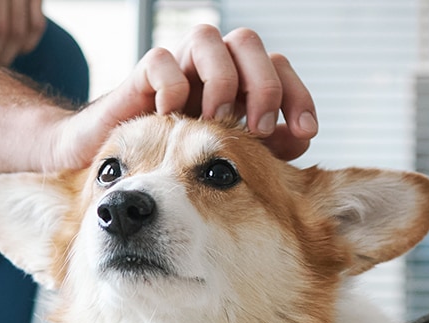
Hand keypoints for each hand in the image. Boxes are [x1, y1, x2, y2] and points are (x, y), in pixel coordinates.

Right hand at [41, 25, 317, 171]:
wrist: (124, 176)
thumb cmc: (180, 169)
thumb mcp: (229, 163)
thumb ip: (264, 151)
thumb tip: (301, 142)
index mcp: (238, 87)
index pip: (279, 69)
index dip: (297, 95)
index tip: (304, 132)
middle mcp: (210, 70)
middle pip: (248, 43)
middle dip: (262, 84)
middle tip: (260, 129)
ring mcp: (176, 70)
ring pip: (207, 38)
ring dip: (220, 80)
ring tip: (216, 121)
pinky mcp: (140, 80)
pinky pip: (159, 61)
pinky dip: (172, 86)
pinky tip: (173, 118)